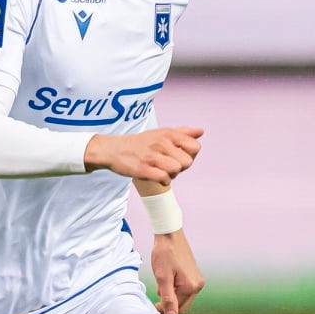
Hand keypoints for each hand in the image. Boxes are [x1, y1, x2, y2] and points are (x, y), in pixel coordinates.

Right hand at [85, 127, 202, 182]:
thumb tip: (201, 131)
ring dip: (172, 175)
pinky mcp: (143, 169)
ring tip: (162, 171)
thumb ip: (182, 132)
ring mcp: (151, 156)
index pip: (195, 147)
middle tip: (169, 165)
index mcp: (168, 134)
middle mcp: (161, 143)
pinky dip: (163, 181)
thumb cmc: (140, 143)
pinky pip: (164, 179)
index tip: (178, 156)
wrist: (113, 149)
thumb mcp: (161, 133)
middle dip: (181, 167)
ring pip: (176, 170)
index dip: (190, 155)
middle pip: (187, 162)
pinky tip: (156, 177)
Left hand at [151, 229, 205, 313]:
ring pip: (182, 298)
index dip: (164, 310)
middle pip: (182, 306)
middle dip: (169, 304)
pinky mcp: (194, 275)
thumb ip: (167, 298)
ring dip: (171, 296)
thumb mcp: (163, 278)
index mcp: (191, 287)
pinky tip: (166, 280)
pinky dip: (174, 289)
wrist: (169, 235)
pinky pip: (184, 290)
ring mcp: (197, 280)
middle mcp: (198, 285)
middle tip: (156, 297)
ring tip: (161, 284)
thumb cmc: (164, 254)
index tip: (153, 305)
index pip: (178, 309)